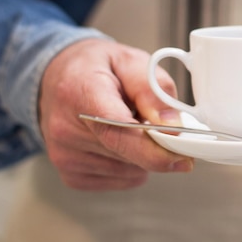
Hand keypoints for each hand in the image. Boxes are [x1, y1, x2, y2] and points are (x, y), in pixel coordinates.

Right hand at [38, 38, 193, 190]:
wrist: (58, 76)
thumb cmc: (96, 67)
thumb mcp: (131, 62)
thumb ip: (155, 92)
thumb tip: (174, 128)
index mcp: (80, 93)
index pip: (118, 132)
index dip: (155, 150)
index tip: (183, 155)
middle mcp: (65, 129)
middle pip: (129, 154)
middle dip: (154, 143)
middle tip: (153, 119)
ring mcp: (64, 156)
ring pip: (130, 171)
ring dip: (141, 153)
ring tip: (128, 124)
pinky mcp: (70, 175)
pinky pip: (120, 180)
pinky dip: (130, 165)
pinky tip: (118, 140)